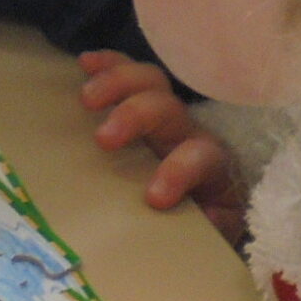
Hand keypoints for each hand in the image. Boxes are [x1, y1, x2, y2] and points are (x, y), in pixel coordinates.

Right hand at [77, 51, 246, 241]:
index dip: (179, 170)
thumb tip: (186, 234)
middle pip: (169, 108)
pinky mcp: (144, 103)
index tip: (153, 197)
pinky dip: (108, 64)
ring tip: (87, 99)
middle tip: (103, 138)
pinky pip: (129, 73)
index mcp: (211, 169)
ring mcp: (167, 115)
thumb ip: (202, 235)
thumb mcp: (211, 237)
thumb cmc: (206, 221)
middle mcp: (189, 134)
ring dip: (118, 83)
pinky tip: (84, 63)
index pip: (202, 158)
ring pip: (150, 82)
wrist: (216, 205)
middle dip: (137, 115)